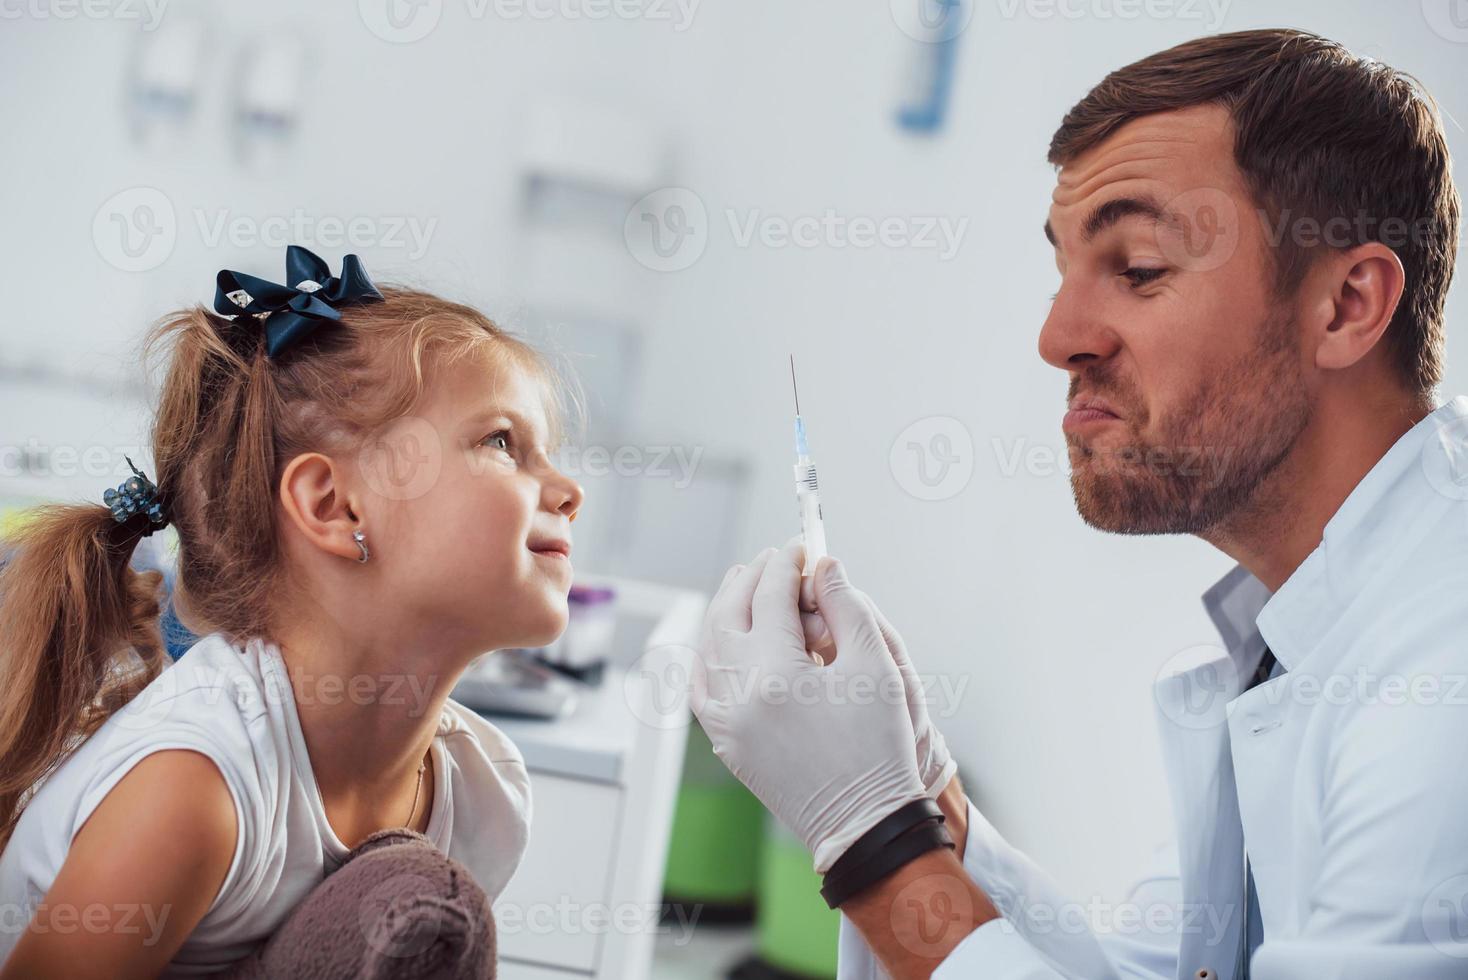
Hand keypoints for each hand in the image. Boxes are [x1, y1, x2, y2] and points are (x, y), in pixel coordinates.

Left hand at [694, 540, 927, 872]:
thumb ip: (846, 605)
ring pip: (708, 646)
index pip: (770, 595)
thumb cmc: (880, 747)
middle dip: (750, 578)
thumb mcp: (876, 666)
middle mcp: (740, 696)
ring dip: (726, 609)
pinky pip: (701, 686)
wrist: (865, 824)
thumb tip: (823, 565)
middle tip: (774, 559)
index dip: (786, 563)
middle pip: (729, 612)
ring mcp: (726, 723)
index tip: (802, 547)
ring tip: (747, 586)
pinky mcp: (726, 744)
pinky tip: (723, 639)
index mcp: (777, 674)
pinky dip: (708, 654)